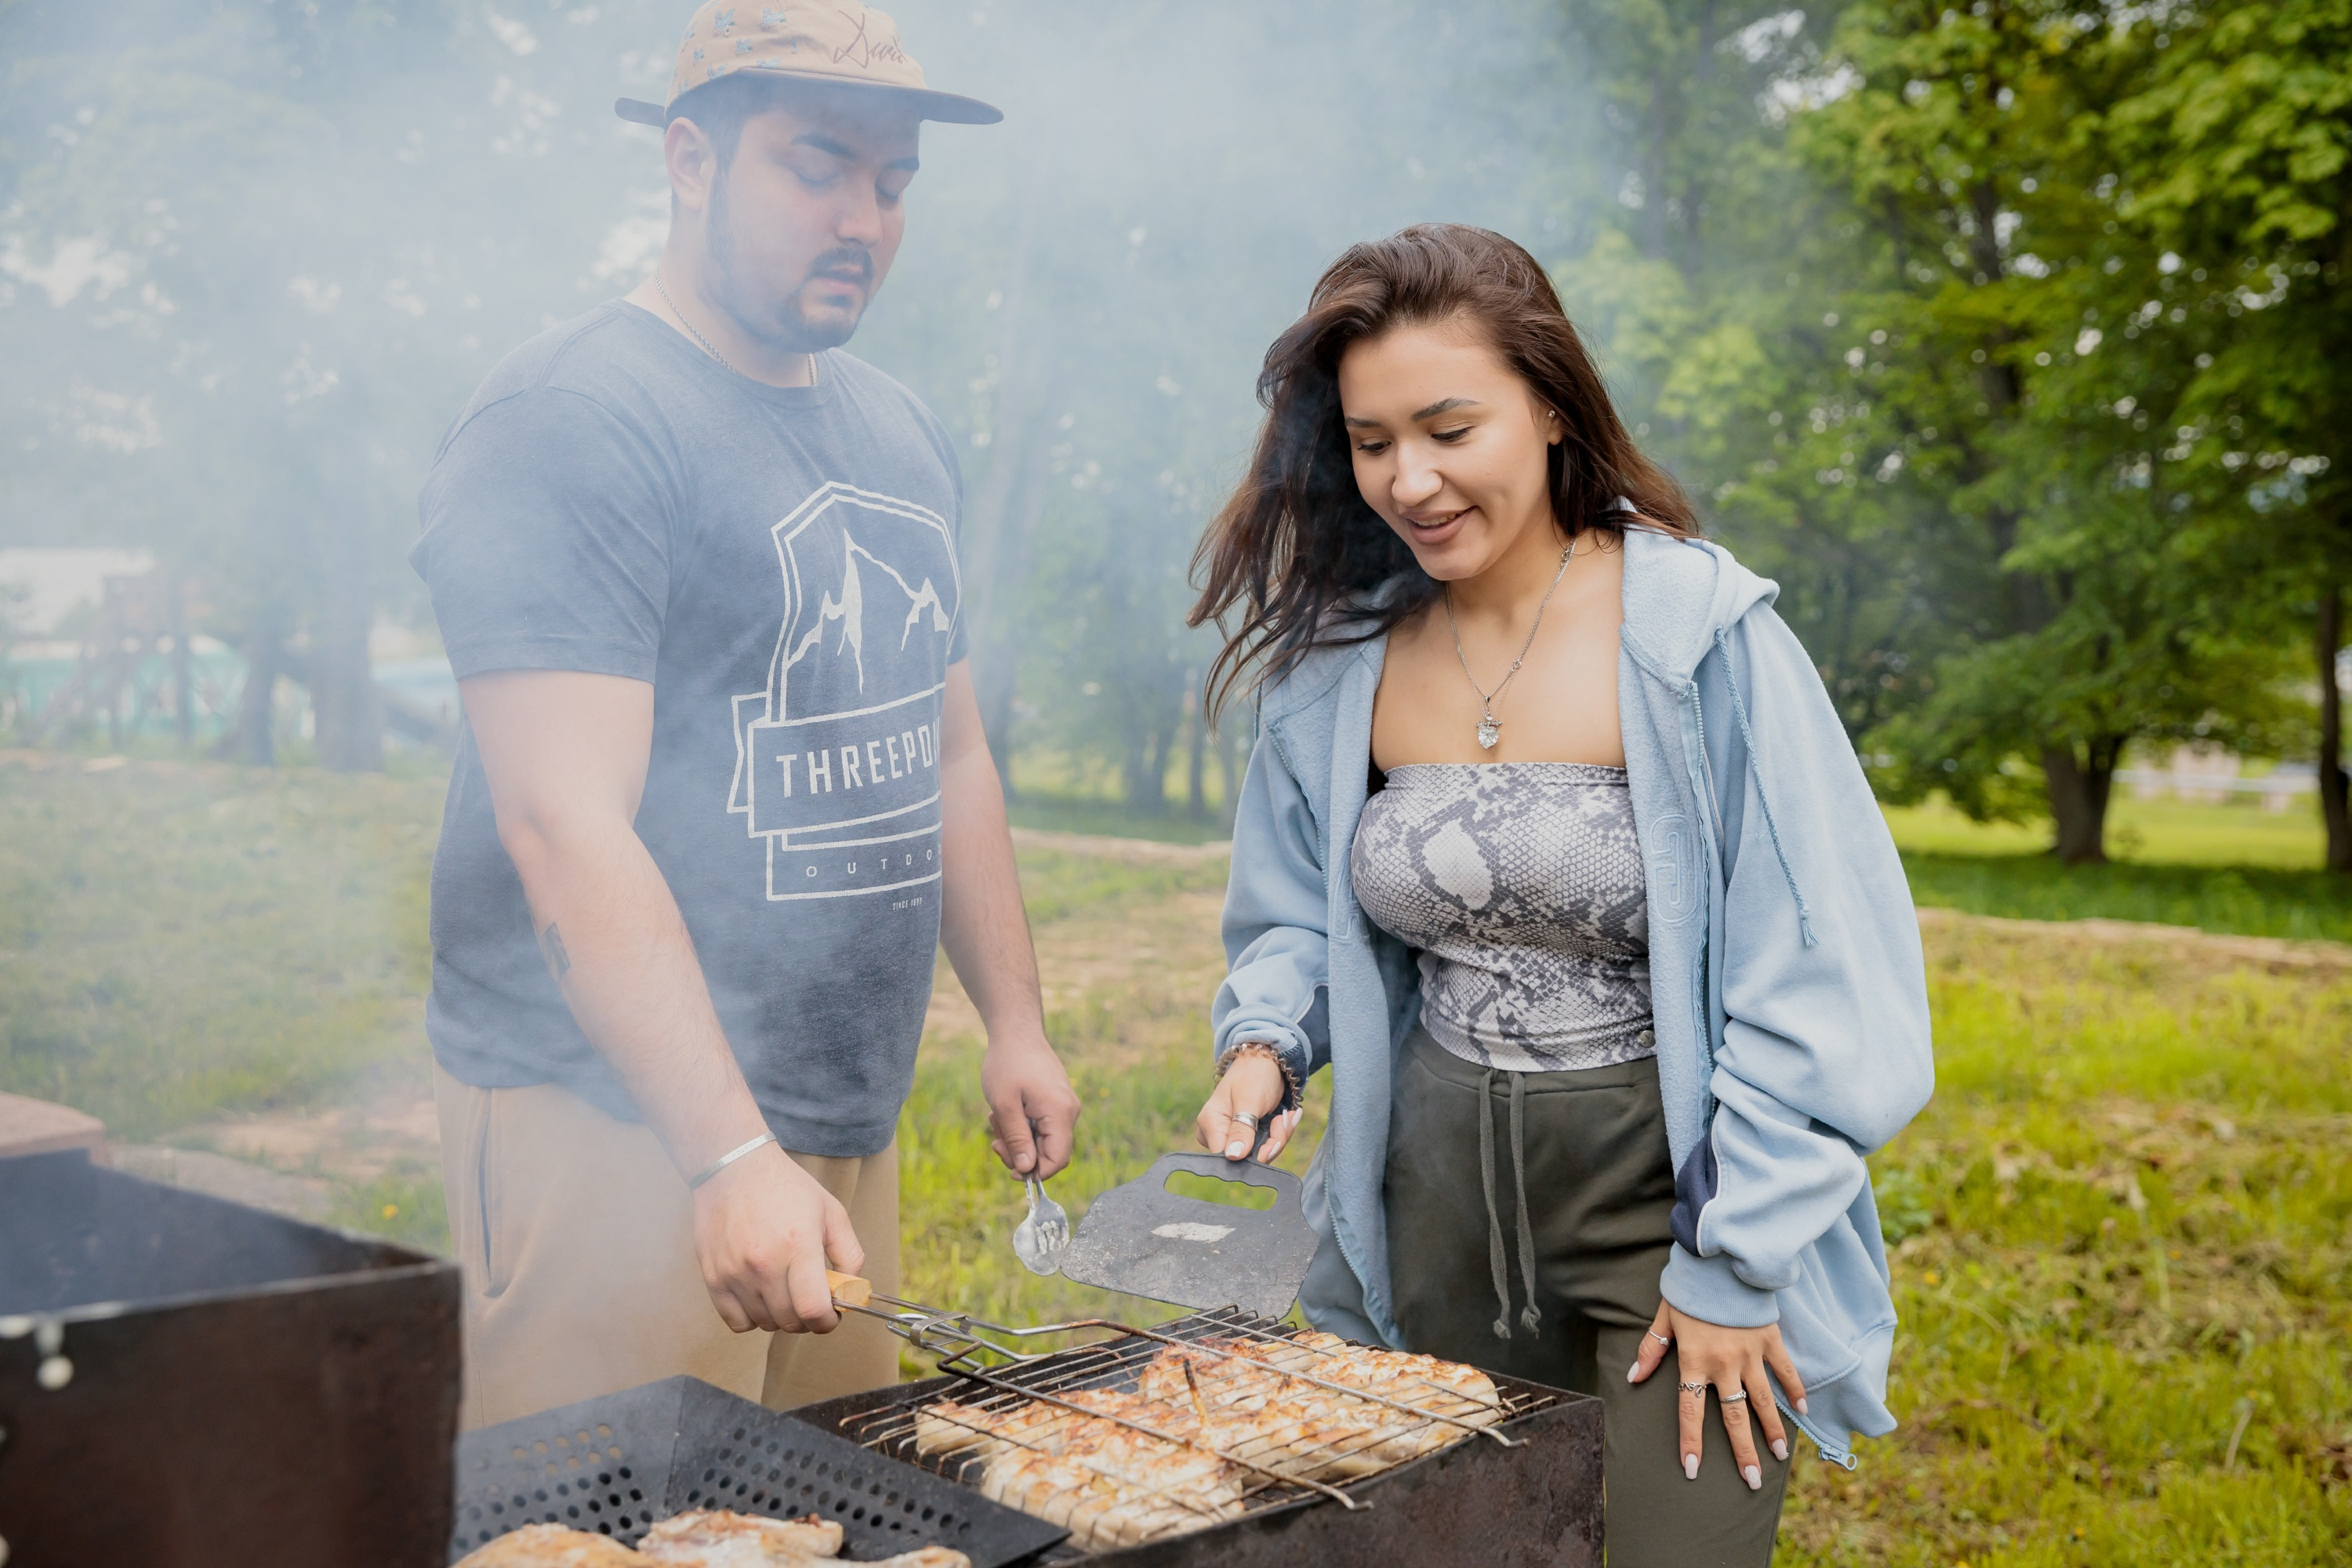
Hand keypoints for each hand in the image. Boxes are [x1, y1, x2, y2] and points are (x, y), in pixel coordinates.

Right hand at [690, 1140, 862, 1335]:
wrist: (734, 1168)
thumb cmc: (786, 1188)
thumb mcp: (831, 1212)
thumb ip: (849, 1254)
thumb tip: (851, 1292)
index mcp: (798, 1246)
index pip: (813, 1310)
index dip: (827, 1322)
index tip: (831, 1316)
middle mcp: (764, 1264)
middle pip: (790, 1321)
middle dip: (808, 1319)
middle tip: (810, 1300)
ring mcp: (735, 1273)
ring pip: (765, 1324)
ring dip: (781, 1317)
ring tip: (784, 1291)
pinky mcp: (713, 1277)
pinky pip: (736, 1322)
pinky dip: (752, 1318)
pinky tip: (760, 1296)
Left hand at [982, 1032, 1080, 1178]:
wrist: (1016, 1031)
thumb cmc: (1007, 1064)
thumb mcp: (1004, 1104)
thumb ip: (1016, 1139)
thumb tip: (1026, 1170)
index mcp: (1059, 1113)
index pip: (1058, 1159)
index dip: (1036, 1173)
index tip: (1011, 1172)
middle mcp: (1069, 1111)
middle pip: (1050, 1152)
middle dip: (1020, 1153)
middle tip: (995, 1142)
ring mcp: (1064, 1105)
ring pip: (1043, 1139)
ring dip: (1017, 1137)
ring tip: (996, 1117)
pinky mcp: (1056, 1101)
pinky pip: (1042, 1125)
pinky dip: (1022, 1125)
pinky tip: (1006, 1110)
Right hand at [1194, 1048, 1302, 1162]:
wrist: (1266, 1061)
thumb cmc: (1253, 1074)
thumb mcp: (1249, 1100)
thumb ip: (1241, 1129)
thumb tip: (1232, 1157)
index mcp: (1210, 1124)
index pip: (1226, 1157)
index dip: (1251, 1155)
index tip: (1272, 1138)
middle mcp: (1218, 1133)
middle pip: (1246, 1159)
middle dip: (1272, 1143)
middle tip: (1283, 1119)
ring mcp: (1233, 1136)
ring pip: (1260, 1154)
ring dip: (1279, 1136)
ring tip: (1286, 1115)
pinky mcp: (1248, 1136)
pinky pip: (1266, 1146)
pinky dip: (1280, 1133)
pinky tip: (1285, 1117)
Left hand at [1628, 1301, 1807, 1488]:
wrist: (1719, 1258)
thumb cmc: (1689, 1290)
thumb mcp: (1665, 1317)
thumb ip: (1651, 1350)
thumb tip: (1633, 1377)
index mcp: (1694, 1360)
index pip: (1690, 1410)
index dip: (1690, 1442)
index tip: (1693, 1470)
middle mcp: (1723, 1363)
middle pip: (1733, 1416)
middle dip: (1742, 1451)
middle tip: (1751, 1481)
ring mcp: (1750, 1353)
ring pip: (1763, 1401)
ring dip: (1771, 1430)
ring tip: (1778, 1456)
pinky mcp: (1769, 1339)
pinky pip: (1784, 1370)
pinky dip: (1794, 1389)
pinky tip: (1802, 1410)